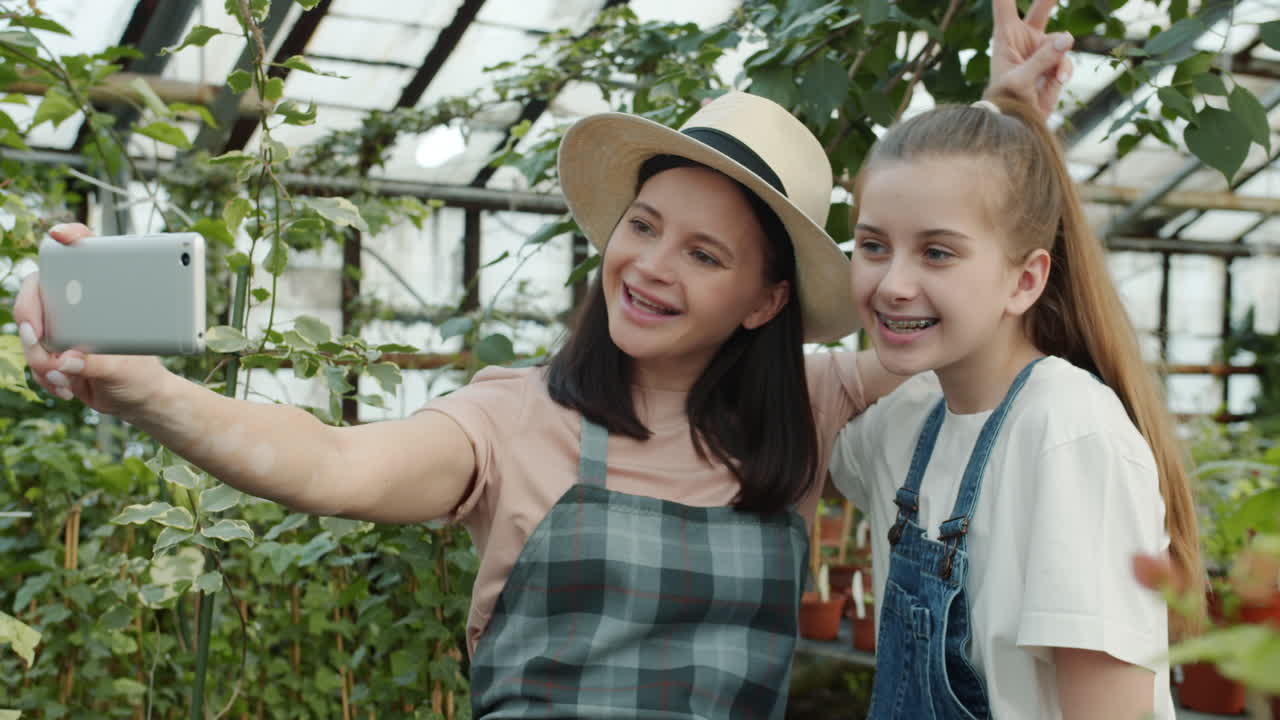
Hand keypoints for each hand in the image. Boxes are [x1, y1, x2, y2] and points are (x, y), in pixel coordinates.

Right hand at [16, 223, 168, 415]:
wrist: (138, 399)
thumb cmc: (142, 373)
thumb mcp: (127, 368)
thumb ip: (98, 363)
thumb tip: (67, 360)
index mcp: (104, 297)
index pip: (85, 254)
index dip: (70, 236)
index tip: (60, 236)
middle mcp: (79, 307)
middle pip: (37, 292)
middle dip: (29, 314)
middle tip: (36, 336)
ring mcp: (64, 328)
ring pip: (30, 332)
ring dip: (40, 358)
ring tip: (65, 377)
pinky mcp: (55, 351)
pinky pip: (35, 359)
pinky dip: (46, 376)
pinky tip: (67, 388)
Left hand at [988, 0, 1073, 116]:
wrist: (1017, 122)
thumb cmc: (1007, 100)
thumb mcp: (1020, 80)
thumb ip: (1042, 60)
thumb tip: (1067, 38)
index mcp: (1005, 36)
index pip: (1004, 3)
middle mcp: (1023, 38)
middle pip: (1040, 6)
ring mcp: (1040, 49)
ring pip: (1061, 41)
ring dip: (1059, 58)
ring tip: (1052, 77)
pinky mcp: (1053, 63)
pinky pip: (1066, 59)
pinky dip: (1064, 70)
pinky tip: (1056, 83)